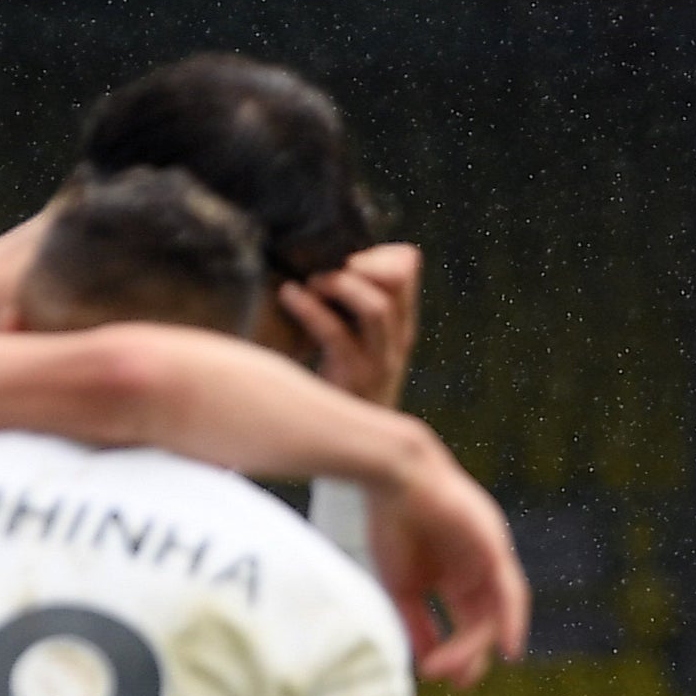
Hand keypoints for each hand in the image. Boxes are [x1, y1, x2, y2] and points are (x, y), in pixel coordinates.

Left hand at [280, 242, 421, 412]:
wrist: (352, 447)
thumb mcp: (355, 340)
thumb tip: (316, 256)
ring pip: (375, 307)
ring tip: (312, 282)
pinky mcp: (355, 376)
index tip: (345, 250)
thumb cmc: (343, 384)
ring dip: (339, 285)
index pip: (406, 267)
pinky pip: (336, 334)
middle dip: (359, 261)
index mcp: (399, 323)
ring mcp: (380, 359)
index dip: (376, 248)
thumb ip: (348, 305)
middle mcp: (396, 338)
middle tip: (327, 262)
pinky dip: (309, 308)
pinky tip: (289, 296)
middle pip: (398, 279)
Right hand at [363, 434, 528, 688]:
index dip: (456, 652)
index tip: (441, 677)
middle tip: (456, 683)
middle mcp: (477, 569)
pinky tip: (507, 648)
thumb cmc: (390, 523)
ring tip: (466, 674)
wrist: (391, 477)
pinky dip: (511, 621)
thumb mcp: (402, 585)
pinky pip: (510, 592)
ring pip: (493, 612)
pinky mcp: (495, 548)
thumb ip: (417, 622)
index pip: (465, 621)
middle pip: (481, 621)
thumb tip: (425, 661)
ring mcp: (489, 558)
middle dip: (469, 655)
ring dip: (480, 644)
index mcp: (456, 575)